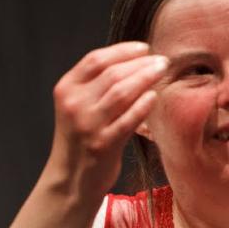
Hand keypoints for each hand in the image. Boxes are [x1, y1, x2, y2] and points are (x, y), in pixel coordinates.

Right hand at [49, 41, 168, 197]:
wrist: (72, 178)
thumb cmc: (82, 137)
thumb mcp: (79, 105)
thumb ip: (96, 84)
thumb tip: (133, 59)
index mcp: (66, 89)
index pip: (96, 60)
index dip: (123, 51)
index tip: (144, 48)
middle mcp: (74, 105)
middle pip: (112, 73)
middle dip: (140, 63)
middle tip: (161, 60)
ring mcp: (88, 125)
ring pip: (121, 92)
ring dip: (145, 78)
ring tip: (162, 72)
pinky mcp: (102, 145)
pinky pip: (129, 119)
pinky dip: (143, 106)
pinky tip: (155, 96)